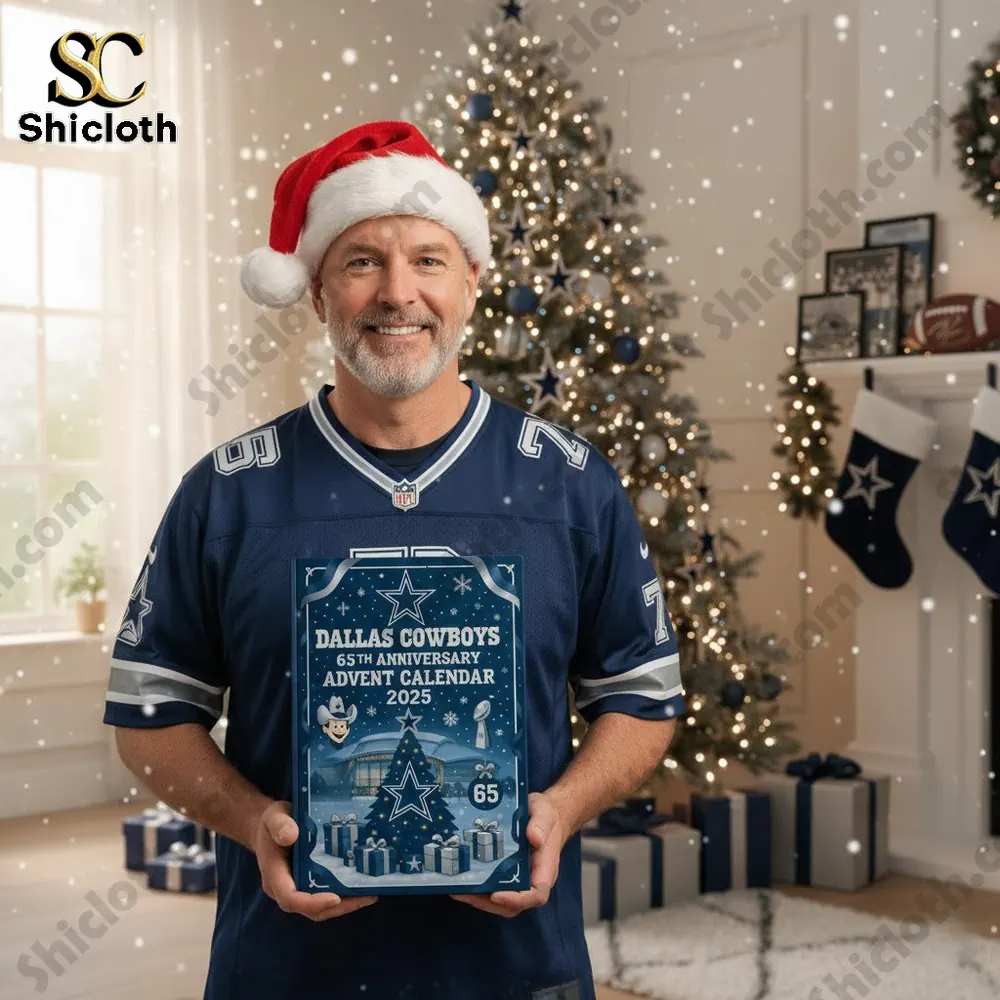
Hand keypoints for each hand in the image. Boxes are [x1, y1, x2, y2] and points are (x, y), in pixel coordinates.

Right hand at [254, 800, 376, 920]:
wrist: (270, 827)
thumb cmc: (272, 822)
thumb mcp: (273, 816)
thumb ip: (279, 825)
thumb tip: (290, 835)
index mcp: (274, 874)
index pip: (290, 898)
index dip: (312, 903)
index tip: (335, 898)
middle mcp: (284, 888)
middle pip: (309, 910)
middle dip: (338, 908)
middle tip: (366, 897)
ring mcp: (296, 888)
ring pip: (319, 908)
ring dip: (345, 905)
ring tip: (370, 894)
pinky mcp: (307, 884)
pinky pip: (324, 897)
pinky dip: (343, 895)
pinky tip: (362, 886)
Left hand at [450, 791, 567, 917]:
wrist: (545, 814)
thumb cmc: (547, 816)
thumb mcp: (545, 813)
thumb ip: (541, 824)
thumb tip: (535, 838)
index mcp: (545, 869)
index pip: (536, 895)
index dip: (516, 900)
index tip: (496, 895)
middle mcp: (532, 880)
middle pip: (513, 905)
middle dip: (488, 903)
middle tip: (466, 892)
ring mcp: (518, 878)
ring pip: (500, 901)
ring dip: (479, 899)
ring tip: (457, 889)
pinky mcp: (506, 873)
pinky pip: (494, 887)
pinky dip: (478, 888)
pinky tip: (460, 878)